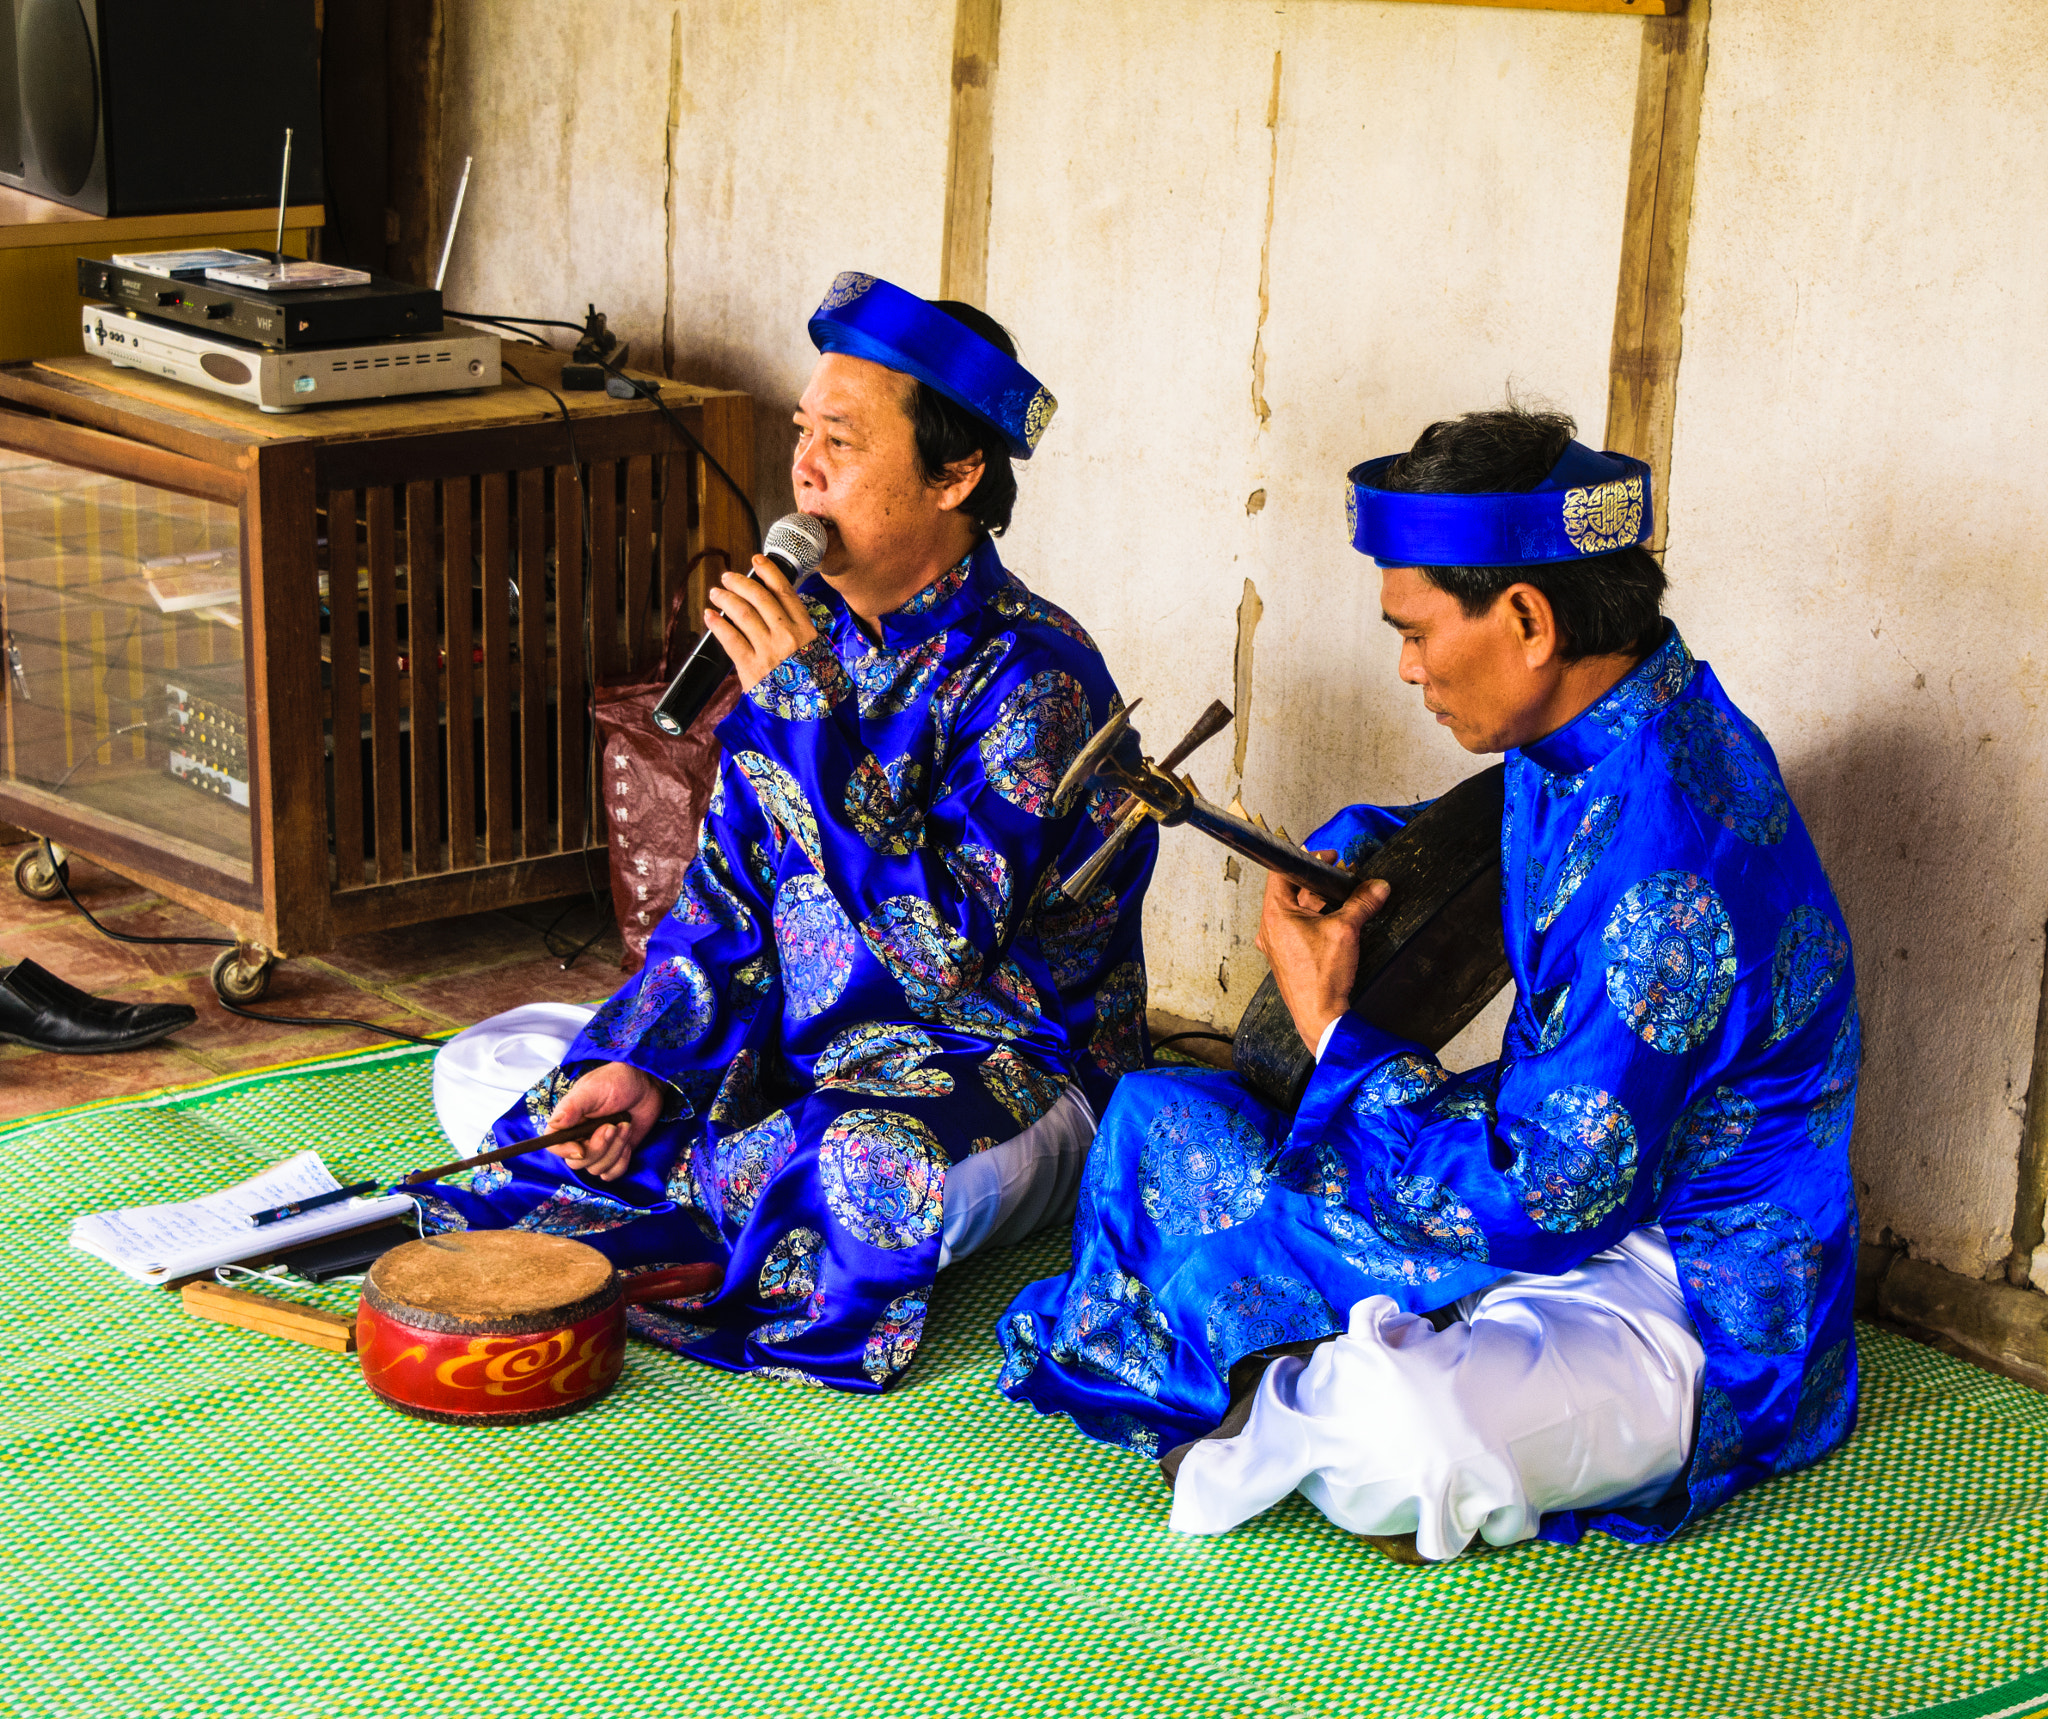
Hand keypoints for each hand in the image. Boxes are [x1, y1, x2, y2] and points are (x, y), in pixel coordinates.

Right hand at [545, 1061, 663, 1181]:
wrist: (646, 1086)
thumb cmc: (618, 1081)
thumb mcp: (593, 1089)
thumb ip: (572, 1106)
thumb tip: (554, 1123)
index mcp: (568, 1121)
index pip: (554, 1145)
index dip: (565, 1151)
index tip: (581, 1148)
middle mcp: (580, 1137)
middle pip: (577, 1162)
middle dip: (598, 1148)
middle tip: (612, 1126)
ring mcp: (598, 1148)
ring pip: (596, 1168)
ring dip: (614, 1150)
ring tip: (625, 1125)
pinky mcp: (615, 1154)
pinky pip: (611, 1173)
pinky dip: (621, 1161)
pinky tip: (628, 1141)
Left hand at [704, 554, 817, 690]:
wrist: (810, 718)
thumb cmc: (812, 686)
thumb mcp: (817, 654)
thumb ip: (799, 633)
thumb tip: (776, 615)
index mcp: (806, 631)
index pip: (785, 592)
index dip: (769, 572)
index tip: (757, 559)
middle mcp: (788, 637)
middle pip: (760, 598)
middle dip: (741, 582)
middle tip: (727, 577)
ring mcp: (769, 652)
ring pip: (743, 614)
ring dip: (726, 599)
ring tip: (716, 593)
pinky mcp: (752, 668)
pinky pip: (730, 640)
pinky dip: (717, 624)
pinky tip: (709, 616)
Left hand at [1254, 850, 1392, 1050]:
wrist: (1321, 1017)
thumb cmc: (1321, 980)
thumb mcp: (1346, 931)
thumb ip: (1362, 903)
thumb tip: (1377, 887)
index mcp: (1275, 915)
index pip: (1282, 872)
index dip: (1307, 859)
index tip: (1328, 858)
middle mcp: (1270, 928)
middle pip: (1291, 891)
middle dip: (1319, 882)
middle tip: (1342, 877)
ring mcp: (1277, 943)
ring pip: (1298, 910)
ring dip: (1320, 901)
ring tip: (1346, 899)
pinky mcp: (1287, 956)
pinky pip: (1300, 928)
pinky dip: (1317, 919)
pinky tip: (1339, 922)